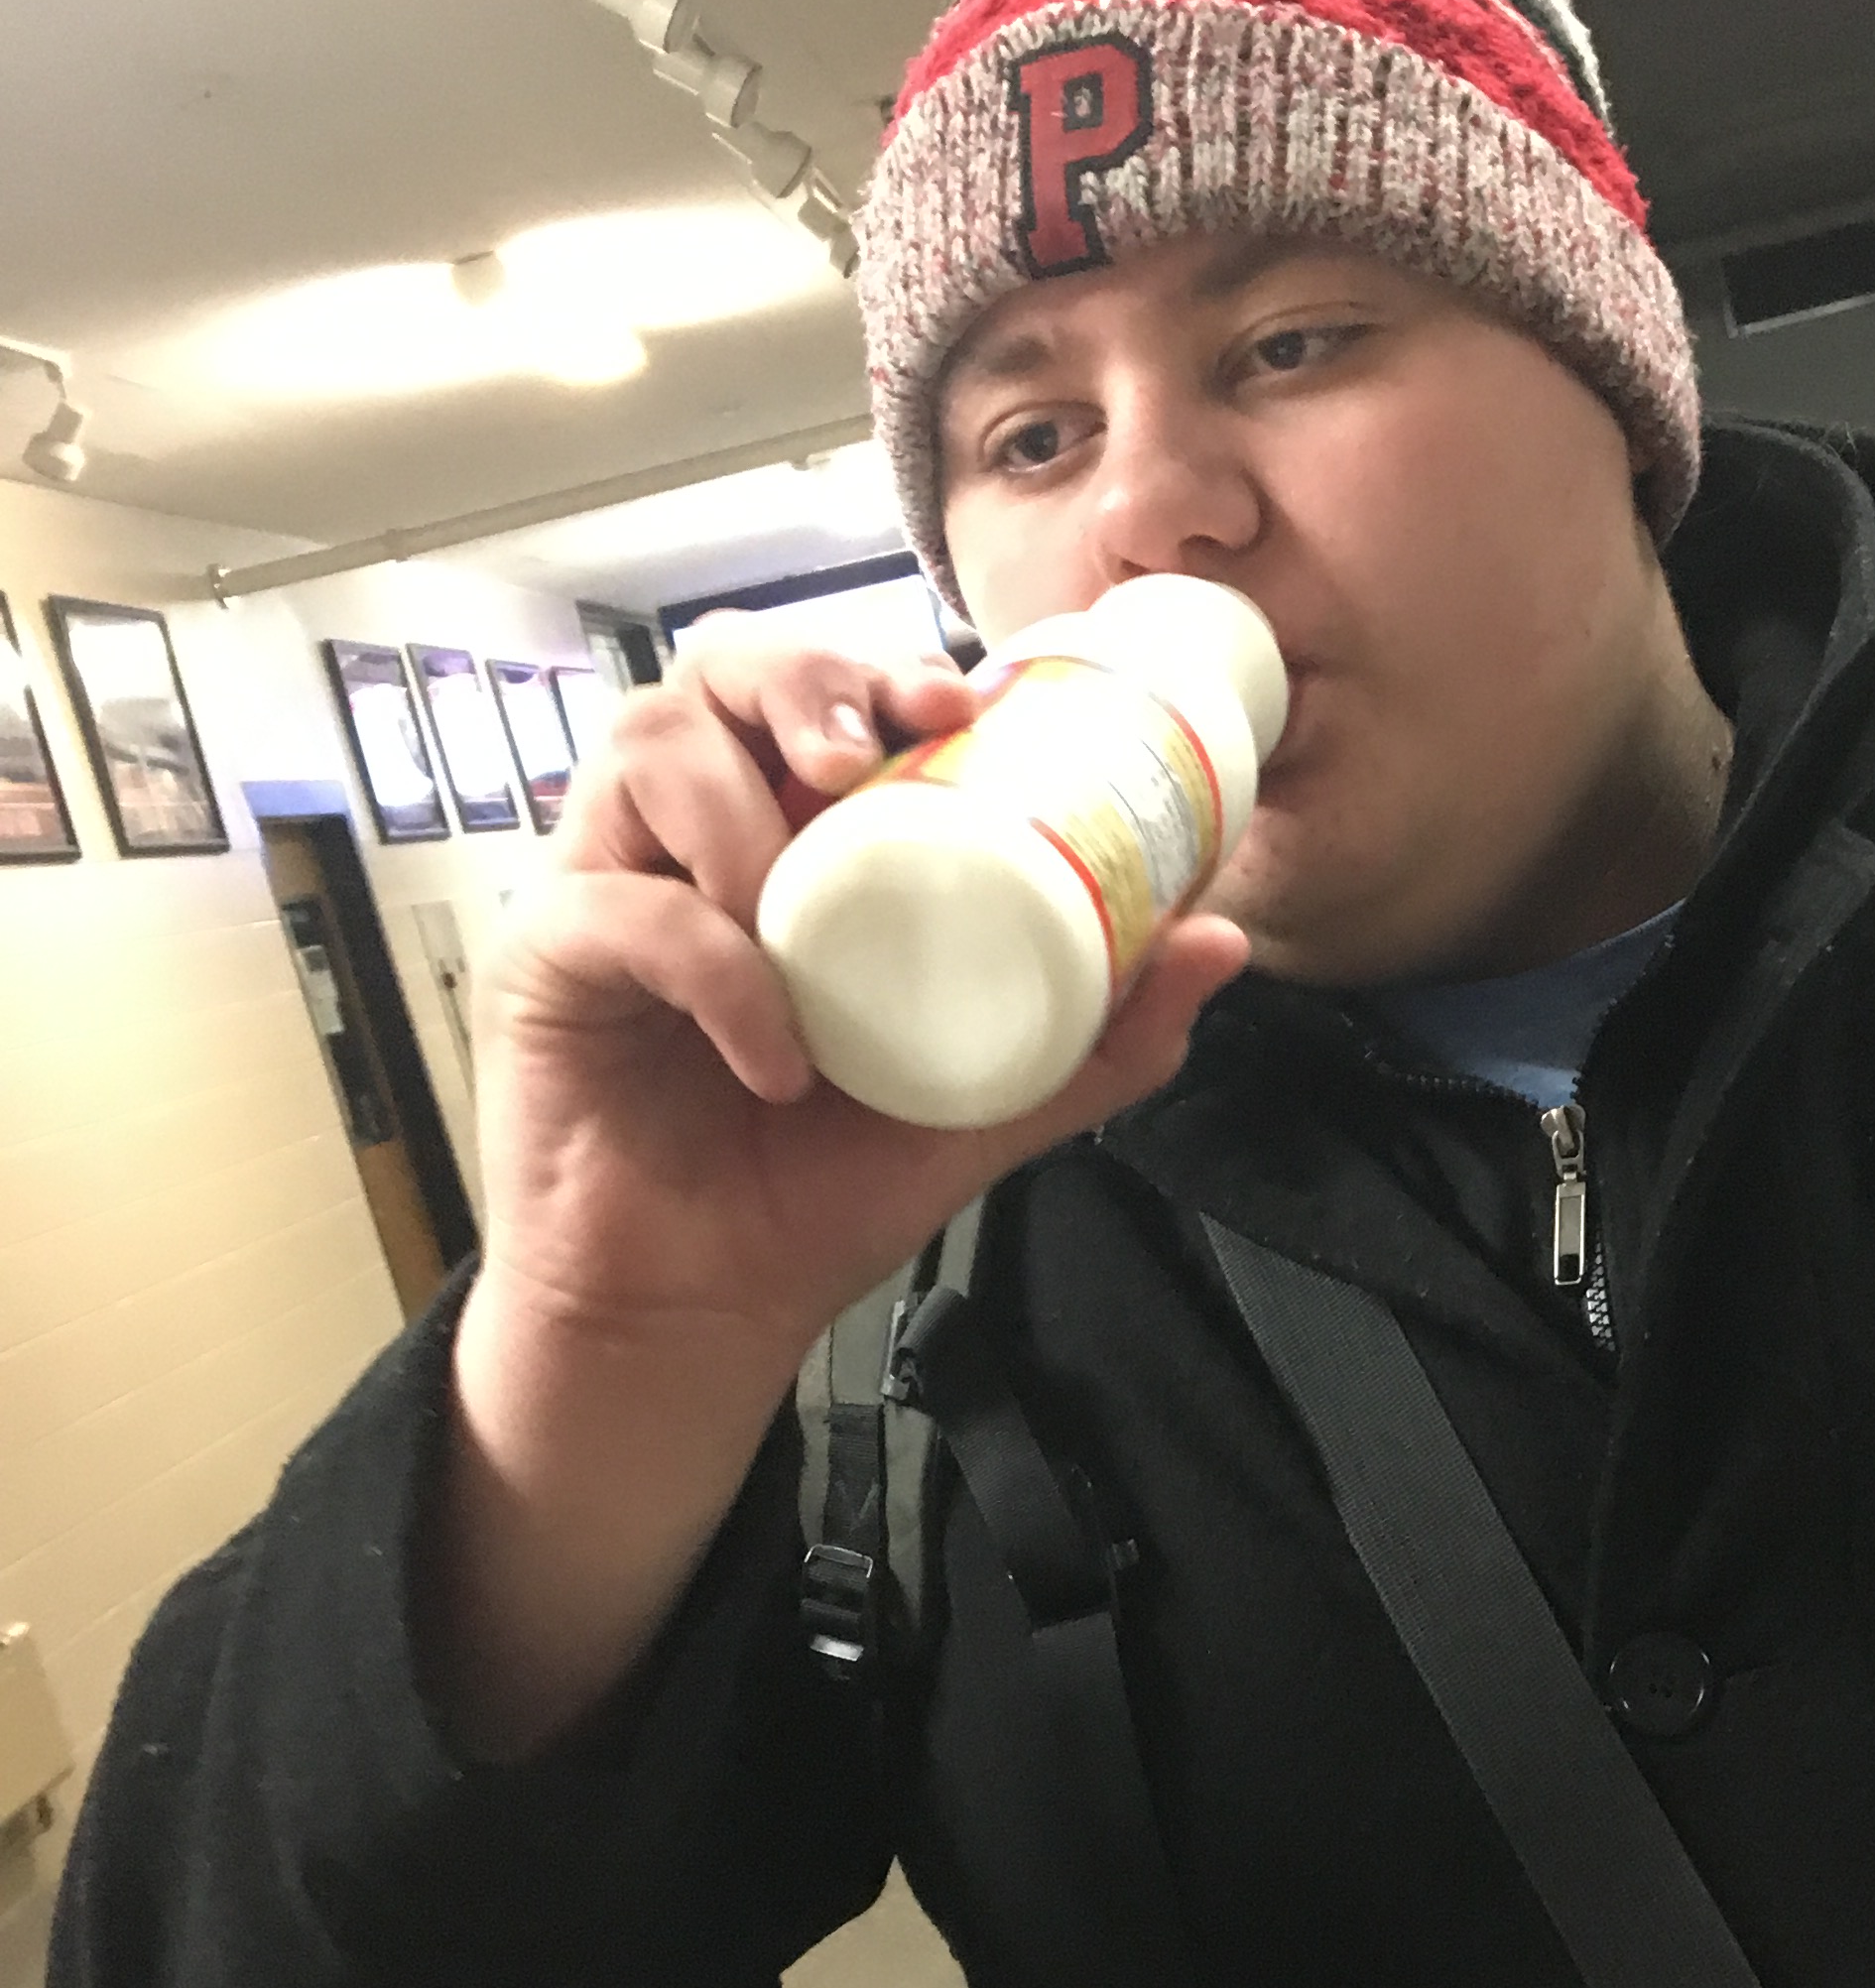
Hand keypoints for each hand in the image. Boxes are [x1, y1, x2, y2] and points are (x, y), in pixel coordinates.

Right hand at [427, 624, 1245, 1763]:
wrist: (700, 1318)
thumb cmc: (815, 1190)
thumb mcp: (986, 1104)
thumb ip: (1097, 1035)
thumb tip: (1218, 941)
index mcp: (792, 843)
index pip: (821, 697)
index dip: (883, 670)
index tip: (964, 703)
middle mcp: (693, 843)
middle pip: (719, 677)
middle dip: (802, 682)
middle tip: (870, 748)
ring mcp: (609, 887)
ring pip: (646, 750)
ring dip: (738, 807)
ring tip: (797, 899)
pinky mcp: (542, 960)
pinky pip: (617, 914)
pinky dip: (707, 967)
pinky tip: (774, 1051)